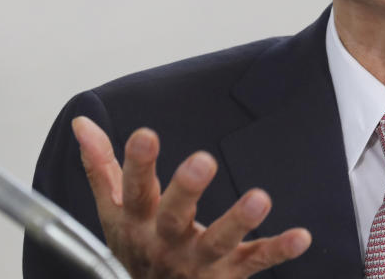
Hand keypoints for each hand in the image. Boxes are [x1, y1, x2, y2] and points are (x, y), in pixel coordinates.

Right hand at [72, 116, 310, 277]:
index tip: (145, 134)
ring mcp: (197, 261)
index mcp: (137, 220)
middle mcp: (165, 242)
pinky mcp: (228, 274)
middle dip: (186, 189)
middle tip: (203, 160)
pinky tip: (301, 236)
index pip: (133, 188)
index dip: (137, 163)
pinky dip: (278, 250)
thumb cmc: (136, 248)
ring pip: (216, 242)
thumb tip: (82, 121)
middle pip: (173, 216)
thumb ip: (102, 166)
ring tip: (260, 198)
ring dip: (237, 221)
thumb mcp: (113, 210)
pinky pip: (254, 262)